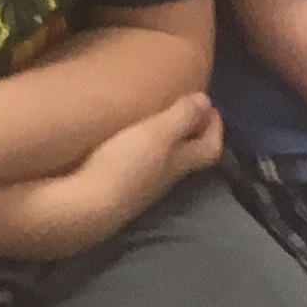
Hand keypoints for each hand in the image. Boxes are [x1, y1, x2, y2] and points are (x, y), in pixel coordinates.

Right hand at [68, 91, 222, 232]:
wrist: (89, 206)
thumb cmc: (126, 165)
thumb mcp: (156, 134)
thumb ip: (182, 117)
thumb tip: (207, 100)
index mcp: (181, 162)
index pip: (210, 148)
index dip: (216, 128)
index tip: (211, 105)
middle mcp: (168, 176)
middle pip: (192, 156)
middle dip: (193, 131)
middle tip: (185, 107)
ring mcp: (145, 185)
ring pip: (168, 161)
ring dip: (170, 139)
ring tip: (157, 118)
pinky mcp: (123, 189)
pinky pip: (145, 164)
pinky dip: (147, 148)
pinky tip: (130, 139)